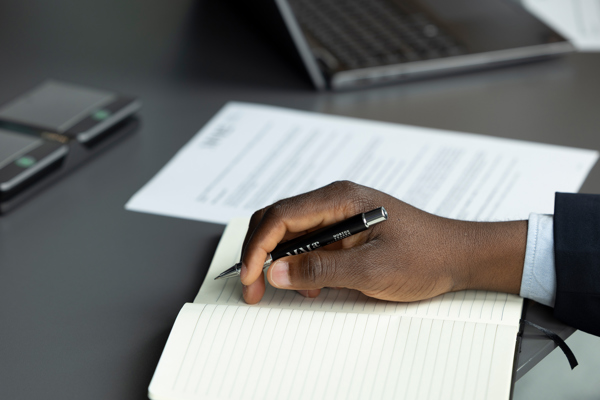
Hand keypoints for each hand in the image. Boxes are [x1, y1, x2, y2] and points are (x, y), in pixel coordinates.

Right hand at [239, 181, 526, 303]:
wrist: (459, 255)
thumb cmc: (425, 256)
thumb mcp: (372, 270)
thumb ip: (321, 270)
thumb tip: (276, 273)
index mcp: (340, 199)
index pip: (280, 216)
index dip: (257, 247)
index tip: (251, 278)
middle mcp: (334, 200)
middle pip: (278, 221)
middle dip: (260, 254)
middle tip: (254, 288)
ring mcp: (338, 214)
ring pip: (290, 233)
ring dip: (279, 261)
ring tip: (287, 290)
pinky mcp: (343, 230)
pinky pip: (309, 243)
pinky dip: (300, 265)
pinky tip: (312, 285)